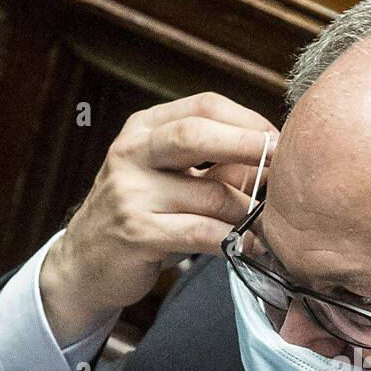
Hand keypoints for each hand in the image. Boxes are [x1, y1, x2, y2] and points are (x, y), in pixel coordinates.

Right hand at [40, 92, 277, 343]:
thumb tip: (276, 160)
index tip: (279, 141)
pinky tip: (253, 247)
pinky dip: (235, 240)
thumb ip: (216, 167)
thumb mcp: (172, 181)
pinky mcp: (137, 233)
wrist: (85, 264)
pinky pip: (201, 232)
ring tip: (273, 223)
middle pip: (198, 133)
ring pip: (211, 194)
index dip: (248, 121)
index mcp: (143, 129)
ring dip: (250, 211)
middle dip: (250, 146)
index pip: (203, 106)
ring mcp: (130, 192)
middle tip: (286, 166)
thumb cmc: (143, 217)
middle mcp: (132, 152)